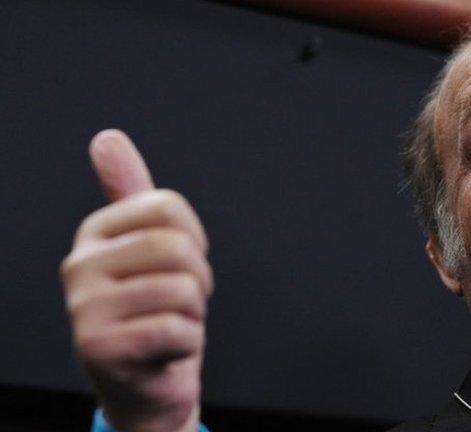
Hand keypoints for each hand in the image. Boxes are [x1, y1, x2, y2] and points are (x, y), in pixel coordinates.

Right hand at [60, 130, 212, 431]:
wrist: (144, 384)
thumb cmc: (152, 311)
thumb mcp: (145, 250)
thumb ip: (131, 194)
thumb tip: (107, 137)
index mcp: (93, 233)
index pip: (167, 206)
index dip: (194, 239)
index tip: (182, 264)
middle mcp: (79, 266)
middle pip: (177, 248)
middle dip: (199, 281)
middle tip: (181, 303)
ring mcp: (85, 308)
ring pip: (182, 290)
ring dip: (194, 315)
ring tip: (171, 325)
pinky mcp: (99, 348)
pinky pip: (177, 330)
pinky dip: (187, 344)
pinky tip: (165, 351)